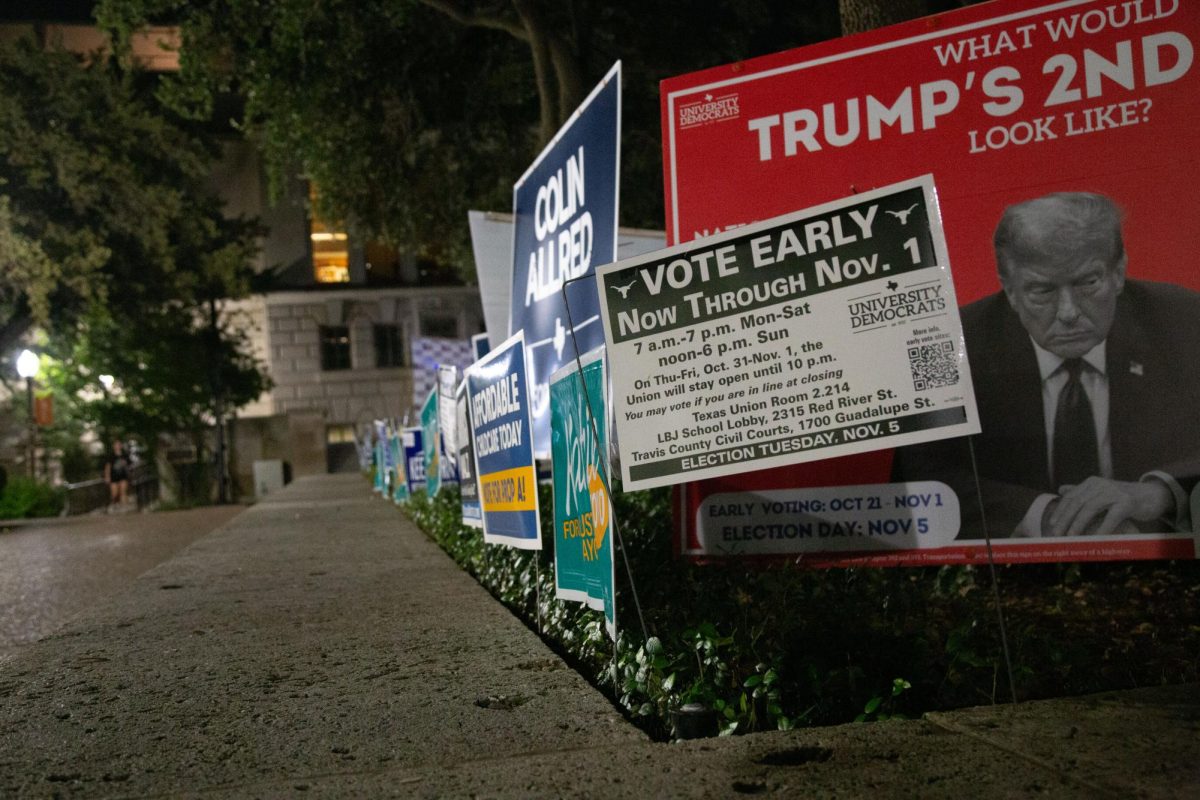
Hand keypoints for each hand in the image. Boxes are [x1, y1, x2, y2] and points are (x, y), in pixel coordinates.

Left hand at [1042, 477, 1171, 535]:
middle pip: (1078, 502)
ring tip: (1071, 536)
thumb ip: (1082, 492)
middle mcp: (1101, 484)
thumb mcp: (1101, 493)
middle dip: (1065, 519)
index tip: (1052, 524)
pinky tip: (1095, 539)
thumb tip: (1061, 489)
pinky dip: (1102, 528)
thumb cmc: (1123, 498)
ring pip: (1090, 508)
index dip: (1060, 510)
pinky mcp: (1127, 502)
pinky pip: (1111, 517)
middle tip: (1057, 534)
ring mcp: (1114, 492)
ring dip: (1079, 524)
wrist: (1152, 496)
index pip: (1071, 496)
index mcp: (1092, 482)